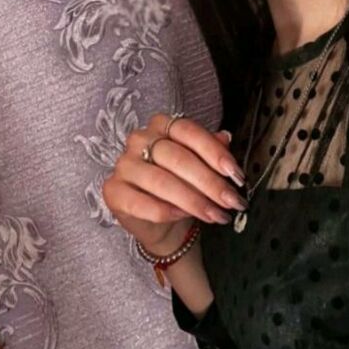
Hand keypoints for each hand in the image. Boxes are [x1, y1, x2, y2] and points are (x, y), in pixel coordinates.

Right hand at [102, 113, 247, 252]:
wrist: (161, 224)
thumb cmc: (183, 186)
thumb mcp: (202, 166)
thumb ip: (212, 150)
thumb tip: (226, 138)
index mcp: (162, 125)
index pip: (189, 131)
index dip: (214, 152)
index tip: (236, 174)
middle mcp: (139, 139)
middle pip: (178, 158)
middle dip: (209, 182)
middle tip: (231, 201)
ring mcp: (123, 165)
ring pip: (162, 182)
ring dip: (194, 201)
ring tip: (216, 214)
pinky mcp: (113, 191)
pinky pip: (142, 203)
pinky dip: (167, 211)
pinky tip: (184, 217)